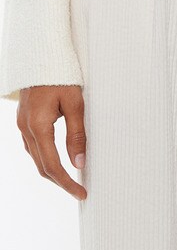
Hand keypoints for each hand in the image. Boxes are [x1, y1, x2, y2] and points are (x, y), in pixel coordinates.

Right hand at [16, 85, 86, 199]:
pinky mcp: (24, 120)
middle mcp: (26, 128)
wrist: (42, 56)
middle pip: (41, 166)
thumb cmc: (61, 76)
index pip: (52, 165)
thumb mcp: (75, 104)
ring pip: (35, 158)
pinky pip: (32, 147)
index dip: (67, 182)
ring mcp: (22, 124)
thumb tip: (79, 163)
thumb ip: (77, 135)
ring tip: (71, 179)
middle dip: (60, 181)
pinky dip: (44, 158)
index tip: (81, 193)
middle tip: (79, 190)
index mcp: (38, 126)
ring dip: (52, 171)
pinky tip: (56, 159)